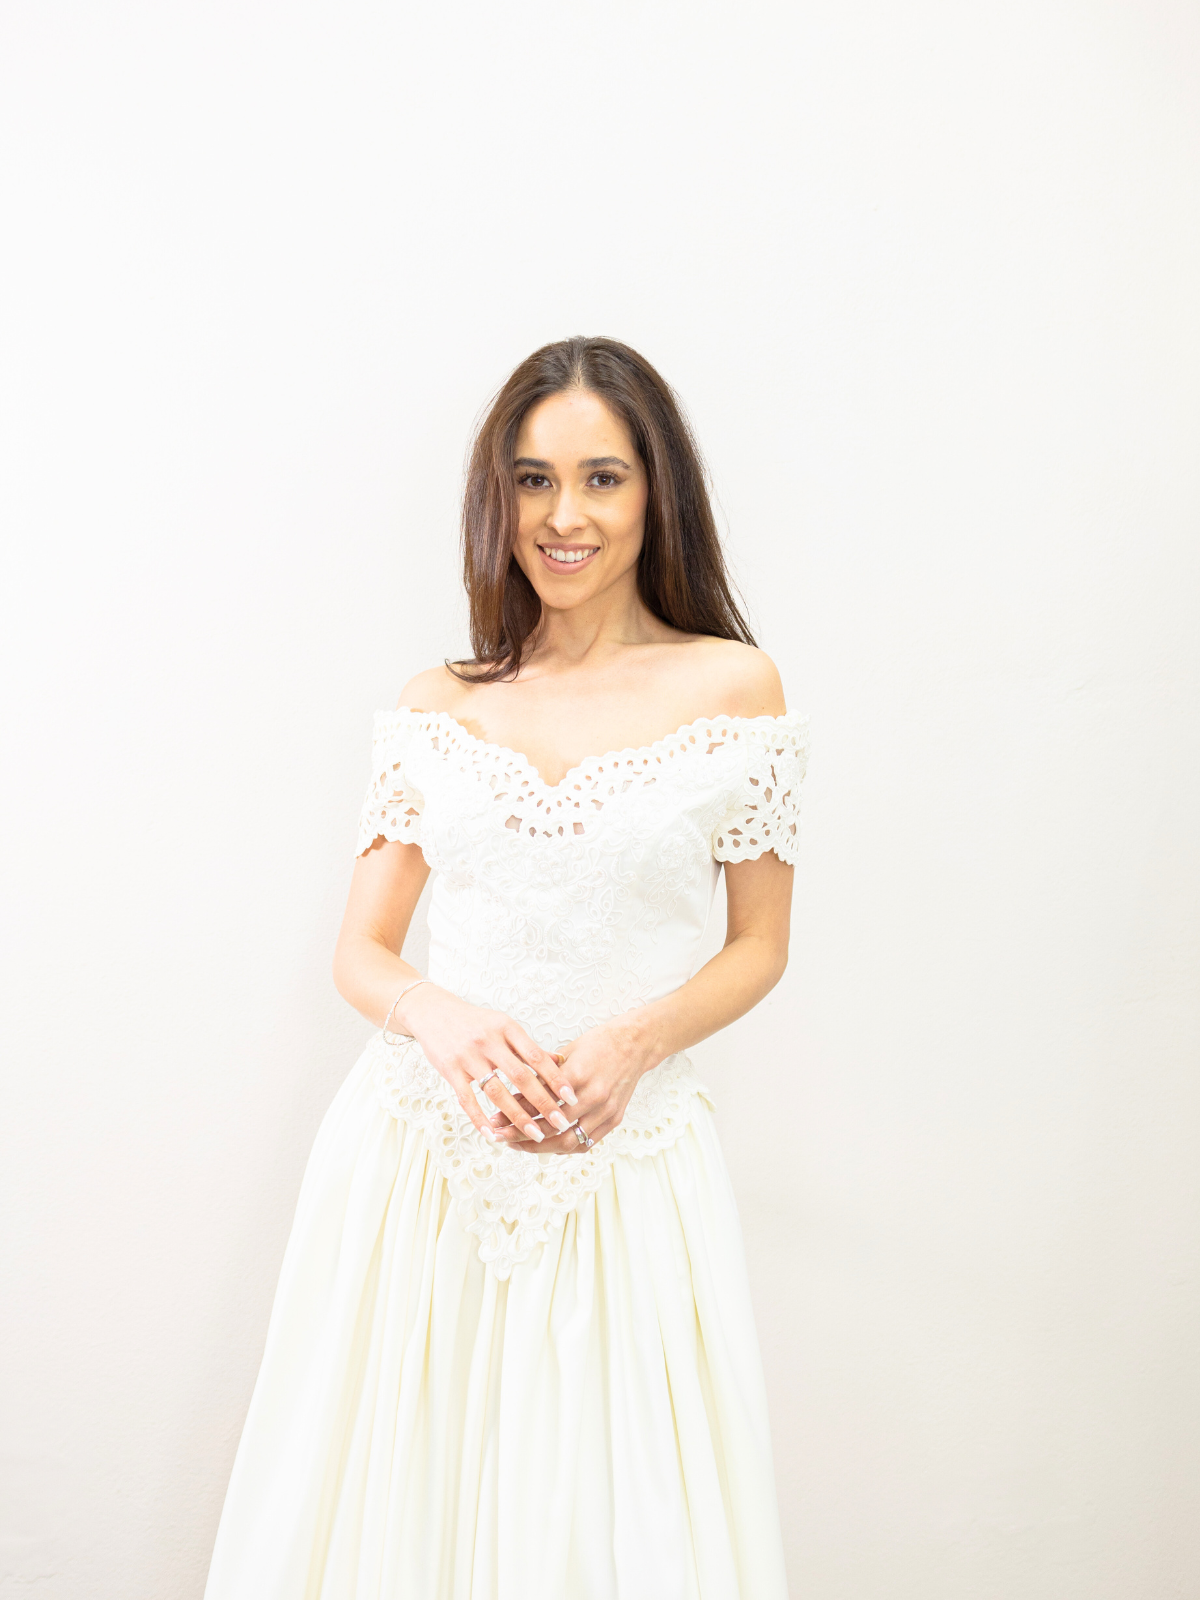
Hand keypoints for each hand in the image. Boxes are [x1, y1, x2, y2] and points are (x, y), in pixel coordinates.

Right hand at [396, 984, 578, 1144]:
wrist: (433, 1011)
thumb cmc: (475, 1022)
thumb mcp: (504, 1025)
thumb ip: (529, 1046)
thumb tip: (561, 1062)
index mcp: (507, 1028)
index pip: (537, 1056)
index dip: (556, 1078)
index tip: (572, 1098)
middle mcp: (489, 1041)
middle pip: (521, 1077)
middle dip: (543, 1103)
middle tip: (561, 1122)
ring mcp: (468, 1056)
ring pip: (496, 1092)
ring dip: (518, 1117)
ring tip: (536, 1135)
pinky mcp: (449, 1069)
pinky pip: (467, 1099)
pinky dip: (480, 1119)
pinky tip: (493, 1135)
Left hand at [506, 1014, 659, 1153]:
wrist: (635, 1045)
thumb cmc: (598, 1044)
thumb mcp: (566, 1054)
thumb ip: (542, 1078)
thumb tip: (511, 1096)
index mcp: (579, 1075)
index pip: (541, 1104)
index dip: (515, 1115)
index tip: (496, 1120)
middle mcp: (595, 1096)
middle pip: (552, 1128)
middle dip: (522, 1136)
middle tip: (500, 1137)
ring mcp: (607, 1111)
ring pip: (569, 1142)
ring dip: (540, 1148)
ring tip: (519, 1145)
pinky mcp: (614, 1120)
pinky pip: (586, 1143)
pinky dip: (564, 1148)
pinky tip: (547, 1145)